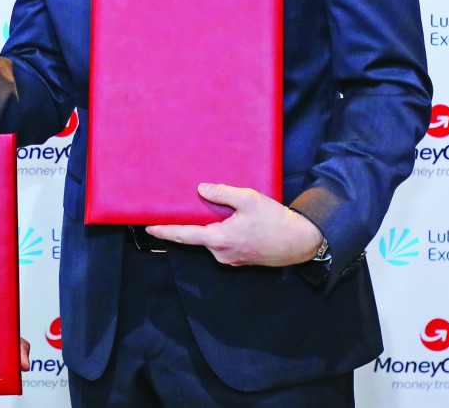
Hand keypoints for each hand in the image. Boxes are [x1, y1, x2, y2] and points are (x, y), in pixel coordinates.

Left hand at [146, 183, 322, 266]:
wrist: (300, 242)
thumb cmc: (275, 221)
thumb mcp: (247, 199)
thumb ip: (222, 193)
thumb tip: (201, 189)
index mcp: (218, 239)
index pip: (183, 235)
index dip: (164, 231)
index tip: (148, 228)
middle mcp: (221, 253)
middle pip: (197, 236)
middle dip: (189, 222)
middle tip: (180, 206)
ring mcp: (231, 257)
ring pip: (211, 238)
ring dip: (209, 225)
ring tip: (212, 208)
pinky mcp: (240, 258)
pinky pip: (223, 242)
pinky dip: (221, 230)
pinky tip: (229, 219)